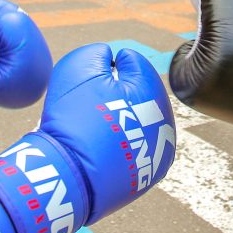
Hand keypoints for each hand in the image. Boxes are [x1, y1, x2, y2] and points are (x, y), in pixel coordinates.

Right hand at [0, 44, 176, 232]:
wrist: (68, 178)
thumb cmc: (73, 119)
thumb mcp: (78, 69)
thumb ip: (96, 54)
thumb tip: (108, 57)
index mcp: (153, 93)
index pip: (136, 64)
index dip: (112, 64)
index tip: (95, 73)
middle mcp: (165, 123)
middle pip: (140, 95)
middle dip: (118, 92)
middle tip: (92, 100)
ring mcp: (159, 152)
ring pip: (139, 123)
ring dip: (122, 118)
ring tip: (95, 124)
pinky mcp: (147, 176)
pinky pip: (134, 149)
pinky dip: (120, 143)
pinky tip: (100, 145)